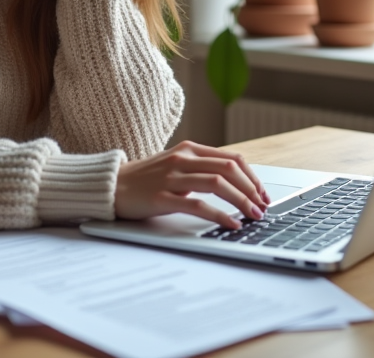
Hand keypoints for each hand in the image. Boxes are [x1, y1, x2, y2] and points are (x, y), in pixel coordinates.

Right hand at [114, 141, 270, 229]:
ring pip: (218, 184)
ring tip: (253, 215)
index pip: (232, 158)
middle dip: (252, 189)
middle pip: (229, 169)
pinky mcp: (162, 196)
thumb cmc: (145, 179)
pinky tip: (231, 224)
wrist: (111, 185)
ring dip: (242, 201)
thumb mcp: (176, 166)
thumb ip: (200, 168)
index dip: (252, 177)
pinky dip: (220, 215)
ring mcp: (172, 177)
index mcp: (189, 149)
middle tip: (263, 207)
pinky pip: (198, 204)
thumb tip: (233, 183)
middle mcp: (183, 159)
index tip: (262, 194)